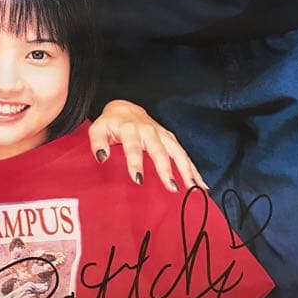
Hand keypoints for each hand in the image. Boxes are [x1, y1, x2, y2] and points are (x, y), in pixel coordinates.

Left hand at [89, 99, 207, 191]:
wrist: (124, 109)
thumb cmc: (111, 123)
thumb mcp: (98, 129)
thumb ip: (97, 142)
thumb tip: (102, 157)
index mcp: (130, 129)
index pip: (132, 147)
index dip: (135, 163)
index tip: (137, 180)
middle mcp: (148, 130)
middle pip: (159, 151)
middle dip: (166, 169)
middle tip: (172, 188)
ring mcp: (162, 134)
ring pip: (177, 151)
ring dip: (186, 169)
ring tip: (193, 187)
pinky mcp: (169, 138)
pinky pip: (183, 153)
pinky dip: (193, 167)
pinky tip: (200, 183)